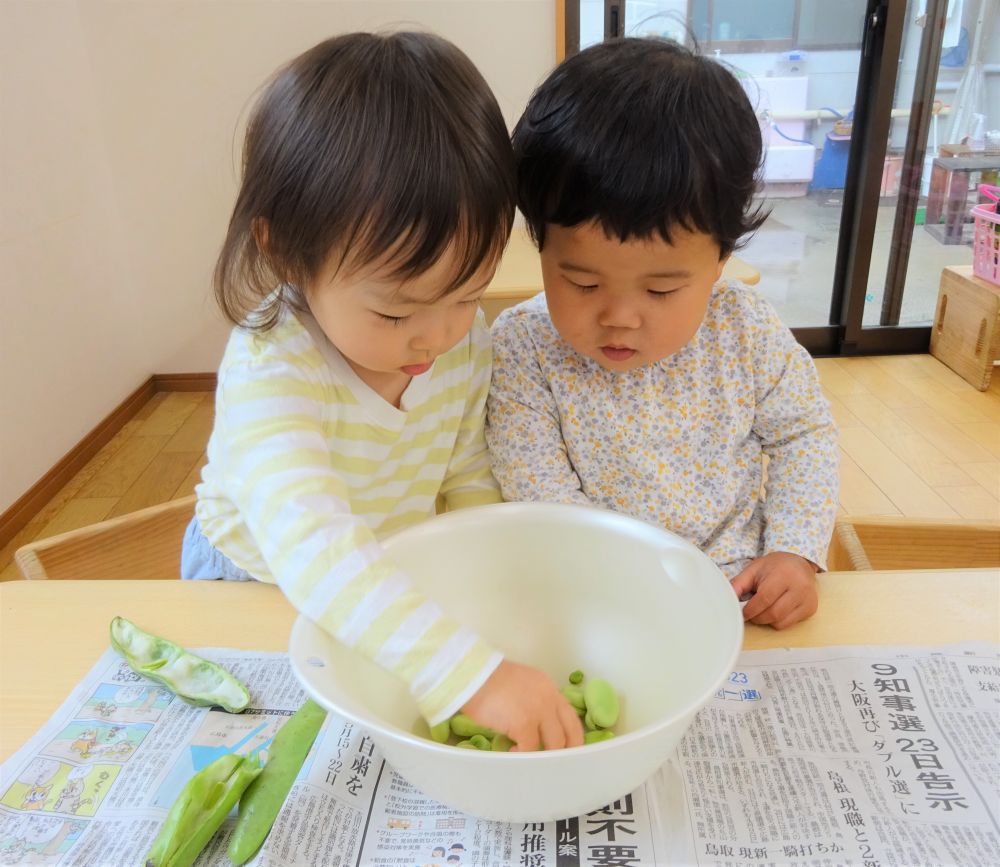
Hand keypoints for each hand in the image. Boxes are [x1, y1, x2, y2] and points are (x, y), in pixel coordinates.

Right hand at [460, 660, 583, 750]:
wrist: (473, 674)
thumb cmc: (487, 678)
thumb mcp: (519, 683)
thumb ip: (532, 700)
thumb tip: (533, 723)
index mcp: (548, 687)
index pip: (570, 715)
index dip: (572, 734)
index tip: (568, 747)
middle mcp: (549, 698)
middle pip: (570, 732)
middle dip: (566, 750)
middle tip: (556, 762)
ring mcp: (539, 711)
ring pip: (555, 743)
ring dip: (544, 754)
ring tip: (531, 756)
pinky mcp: (524, 724)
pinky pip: (530, 749)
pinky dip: (523, 754)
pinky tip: (513, 750)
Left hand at [730, 552, 817, 629]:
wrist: (799, 563)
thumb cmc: (774, 566)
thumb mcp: (753, 569)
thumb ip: (738, 584)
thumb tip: (726, 600)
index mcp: (783, 575)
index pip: (765, 599)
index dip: (750, 609)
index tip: (742, 612)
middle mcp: (799, 588)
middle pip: (773, 613)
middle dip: (757, 617)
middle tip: (750, 612)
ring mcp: (807, 599)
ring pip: (780, 621)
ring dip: (766, 620)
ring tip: (763, 608)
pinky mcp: (811, 609)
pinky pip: (788, 624)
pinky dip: (777, 621)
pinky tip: (775, 608)